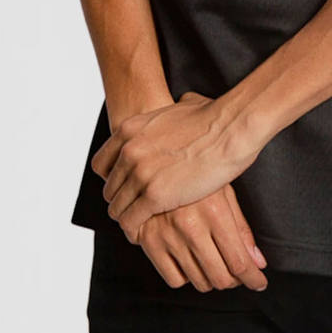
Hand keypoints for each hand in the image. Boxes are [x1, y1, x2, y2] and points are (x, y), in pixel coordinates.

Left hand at [91, 91, 261, 243]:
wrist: (230, 129)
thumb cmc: (214, 117)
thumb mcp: (182, 105)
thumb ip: (172, 111)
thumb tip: (184, 102)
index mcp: (130, 130)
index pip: (101, 165)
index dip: (114, 178)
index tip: (128, 186)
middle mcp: (129, 151)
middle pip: (110, 189)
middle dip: (124, 199)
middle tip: (141, 206)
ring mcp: (140, 174)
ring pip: (118, 209)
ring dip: (131, 216)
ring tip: (146, 222)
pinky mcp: (154, 195)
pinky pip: (131, 222)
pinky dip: (137, 230)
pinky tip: (149, 230)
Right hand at [138, 182, 268, 291]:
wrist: (155, 164)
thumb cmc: (197, 175)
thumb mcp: (224, 193)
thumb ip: (241, 229)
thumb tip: (258, 263)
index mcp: (214, 211)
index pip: (238, 261)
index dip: (253, 278)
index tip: (259, 282)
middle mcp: (191, 226)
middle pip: (220, 278)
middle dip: (234, 280)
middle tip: (237, 272)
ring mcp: (168, 236)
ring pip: (199, 282)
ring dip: (212, 278)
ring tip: (214, 261)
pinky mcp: (149, 243)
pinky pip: (175, 280)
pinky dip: (187, 276)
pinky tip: (191, 259)